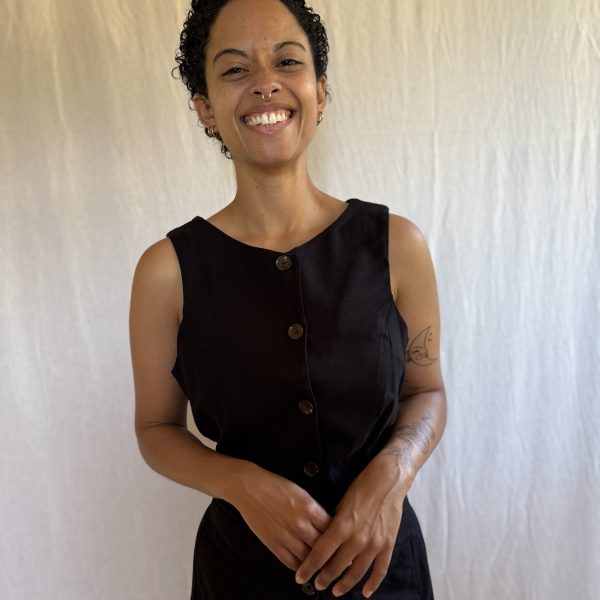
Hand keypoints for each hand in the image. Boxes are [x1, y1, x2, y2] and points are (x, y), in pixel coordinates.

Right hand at [229, 465, 332, 571]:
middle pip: (323, 547)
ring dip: (316, 564)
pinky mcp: (273, 544)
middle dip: (331, 554)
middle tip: (338, 559)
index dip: (338, 538)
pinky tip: (305, 566)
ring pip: (308, 559)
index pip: (332, 529)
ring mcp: (286, 536)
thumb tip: (328, 525)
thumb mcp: (302, 493)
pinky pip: (291, 562)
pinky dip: (300, 566)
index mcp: (309, 508)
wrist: (250, 487)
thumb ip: (315, 510)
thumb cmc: (276, 486)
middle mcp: (300, 524)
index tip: (342, 543)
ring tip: (323, 566)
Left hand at [295, 454, 409, 597]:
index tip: (300, 577)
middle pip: (336, 566)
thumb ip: (333, 525)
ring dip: (344, 584)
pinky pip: (380, 570)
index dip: (308, 568)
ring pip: (356, 573)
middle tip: (317, 585)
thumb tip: (323, 543)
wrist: (388, 479)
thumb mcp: (340, 503)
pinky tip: (365, 592)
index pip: (320, 554)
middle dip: (324, 578)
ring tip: (335, 591)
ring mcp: (374, 543)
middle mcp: (357, 538)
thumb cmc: (361, 487)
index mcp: (342, 525)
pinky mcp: (388, 544)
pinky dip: (372, 583)